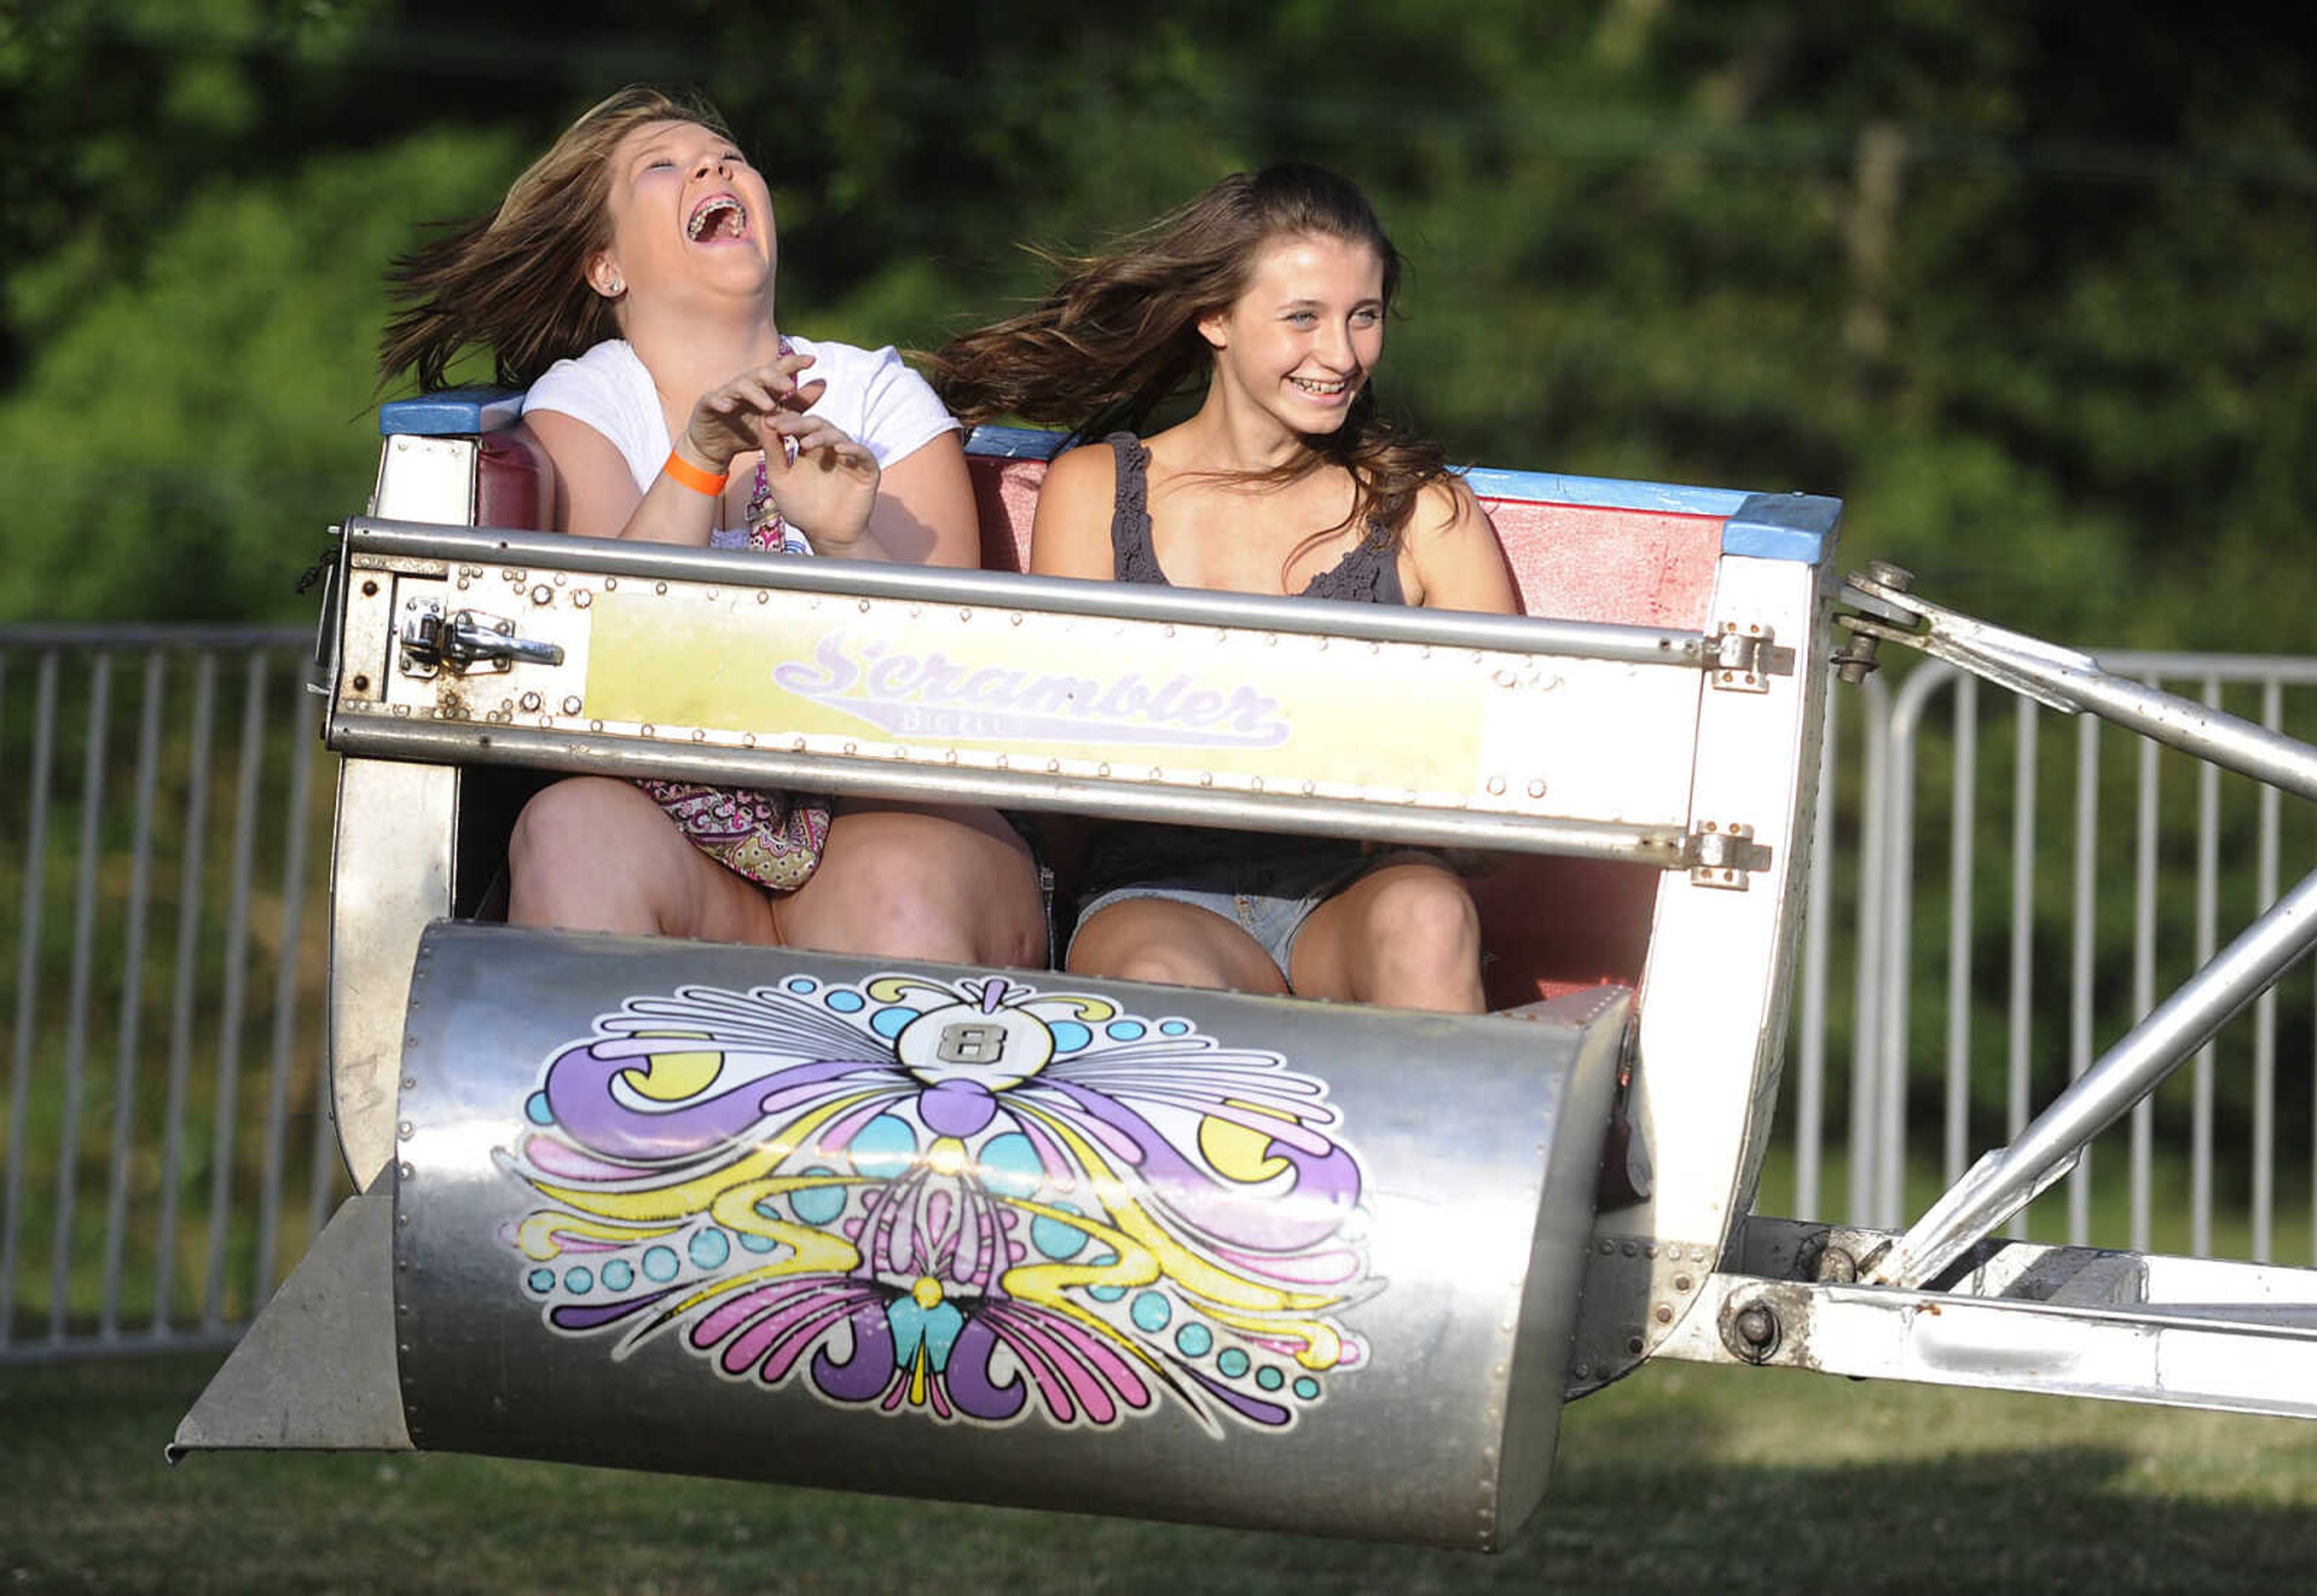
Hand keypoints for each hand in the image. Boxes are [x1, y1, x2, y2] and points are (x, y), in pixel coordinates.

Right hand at [676, 353, 827, 471]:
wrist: (716, 448)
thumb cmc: (749, 431)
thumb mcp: (777, 421)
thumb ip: (799, 404)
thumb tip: (823, 382)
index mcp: (764, 388)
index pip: (780, 371)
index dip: (794, 363)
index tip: (812, 360)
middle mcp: (746, 386)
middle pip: (761, 374)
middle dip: (776, 378)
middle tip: (790, 387)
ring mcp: (726, 393)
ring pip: (740, 385)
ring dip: (755, 393)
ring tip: (769, 405)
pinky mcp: (708, 405)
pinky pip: (713, 400)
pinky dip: (721, 401)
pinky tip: (729, 407)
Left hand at [758, 410, 879, 549]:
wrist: (826, 535)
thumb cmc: (801, 508)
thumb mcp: (780, 477)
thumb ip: (772, 451)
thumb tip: (764, 421)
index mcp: (808, 447)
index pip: (798, 424)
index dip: (785, 420)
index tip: (769, 422)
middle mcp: (829, 448)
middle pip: (817, 425)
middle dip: (800, 424)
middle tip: (783, 426)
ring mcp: (848, 457)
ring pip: (838, 435)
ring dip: (822, 436)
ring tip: (806, 443)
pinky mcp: (866, 469)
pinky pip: (862, 453)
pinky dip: (852, 449)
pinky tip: (839, 450)